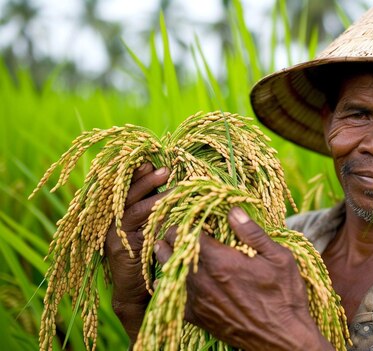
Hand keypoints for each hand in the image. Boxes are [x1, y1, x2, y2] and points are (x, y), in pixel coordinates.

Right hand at [104, 163, 169, 342]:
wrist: (135, 292)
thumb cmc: (149, 256)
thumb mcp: (151, 228)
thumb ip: (155, 209)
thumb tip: (175, 183)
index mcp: (119, 212)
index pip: (126, 186)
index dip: (138, 173)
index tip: (152, 159)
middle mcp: (112, 220)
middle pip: (127, 193)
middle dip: (146, 180)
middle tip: (165, 169)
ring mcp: (114, 233)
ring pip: (135, 209)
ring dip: (155, 196)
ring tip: (176, 188)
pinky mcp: (121, 247)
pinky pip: (140, 229)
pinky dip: (157, 220)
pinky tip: (173, 214)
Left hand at [154, 207, 333, 350]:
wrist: (282, 339)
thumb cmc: (285, 296)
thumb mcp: (279, 258)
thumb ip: (253, 233)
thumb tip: (233, 209)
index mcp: (221, 261)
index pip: (187, 232)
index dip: (186, 220)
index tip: (191, 215)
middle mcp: (202, 280)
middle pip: (170, 250)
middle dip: (172, 237)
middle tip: (178, 230)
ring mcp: (197, 300)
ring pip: (167, 272)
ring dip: (167, 258)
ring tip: (170, 249)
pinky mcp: (197, 317)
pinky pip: (172, 297)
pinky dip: (168, 285)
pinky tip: (174, 279)